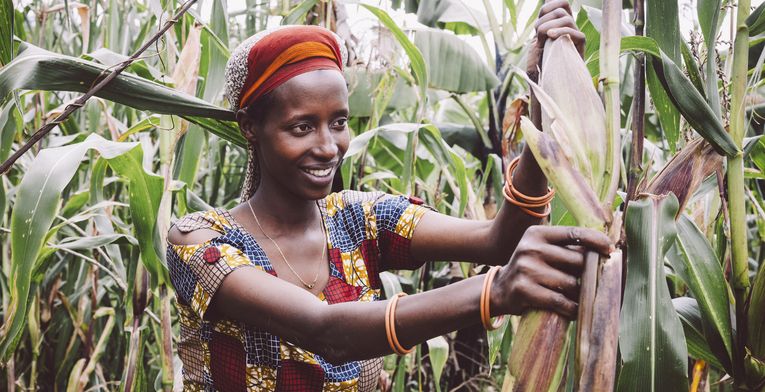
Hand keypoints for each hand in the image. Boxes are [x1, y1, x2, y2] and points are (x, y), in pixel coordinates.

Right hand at [492, 226, 611, 318]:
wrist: (499, 289)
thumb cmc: (531, 268)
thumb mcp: (541, 249)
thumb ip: (566, 248)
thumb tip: (605, 250)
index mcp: (537, 234)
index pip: (574, 233)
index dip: (596, 240)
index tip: (610, 249)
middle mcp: (531, 248)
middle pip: (577, 261)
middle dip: (588, 274)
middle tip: (593, 282)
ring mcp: (526, 269)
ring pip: (571, 283)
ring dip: (580, 294)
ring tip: (580, 299)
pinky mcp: (525, 290)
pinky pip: (560, 301)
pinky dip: (572, 308)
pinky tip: (574, 310)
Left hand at [527, 0, 585, 80]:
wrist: (545, 83)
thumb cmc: (539, 64)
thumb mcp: (536, 42)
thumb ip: (542, 24)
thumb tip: (547, 1)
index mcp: (559, 23)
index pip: (560, 3)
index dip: (547, 7)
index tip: (537, 23)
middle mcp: (569, 27)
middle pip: (563, 6)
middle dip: (545, 18)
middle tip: (537, 34)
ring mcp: (575, 36)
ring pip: (567, 18)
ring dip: (549, 26)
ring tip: (542, 39)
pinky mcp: (580, 48)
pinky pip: (576, 33)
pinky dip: (561, 32)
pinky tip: (550, 38)